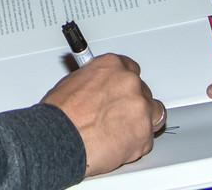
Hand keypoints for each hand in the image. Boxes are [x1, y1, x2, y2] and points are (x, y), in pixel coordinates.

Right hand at [41, 53, 161, 177]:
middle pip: (142, 91)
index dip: (124, 84)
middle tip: (117, 116)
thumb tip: (99, 88)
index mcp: (112, 66)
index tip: (121, 91)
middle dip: (132, 104)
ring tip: (123, 131)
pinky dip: (136, 144)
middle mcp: (129, 82)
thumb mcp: (73, 84)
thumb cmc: (60, 115)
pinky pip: (147, 139)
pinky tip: (118, 145)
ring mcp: (140, 107)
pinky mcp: (144, 133)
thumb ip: (95, 83)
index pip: (130, 69)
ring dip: (141, 120)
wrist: (58, 139)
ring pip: (153, 112)